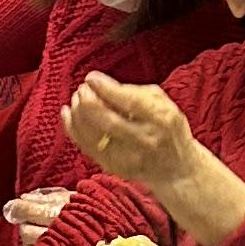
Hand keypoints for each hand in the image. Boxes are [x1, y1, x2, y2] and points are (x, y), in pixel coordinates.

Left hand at [61, 72, 191, 189]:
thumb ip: (135, 91)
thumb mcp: (161, 103)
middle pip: (108, 121)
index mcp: (160, 118)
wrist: (176, 167)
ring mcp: (129, 157)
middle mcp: (145, 140)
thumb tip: (101, 84)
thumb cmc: (167, 128)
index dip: (106, 89)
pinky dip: (73, 129)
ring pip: (94, 136)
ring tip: (76, 99)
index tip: (91, 78)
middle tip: (82, 89)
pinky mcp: (115, 167)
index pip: (130, 102)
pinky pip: (87, 147)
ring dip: (79, 114)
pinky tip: (68, 114)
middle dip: (88, 101)